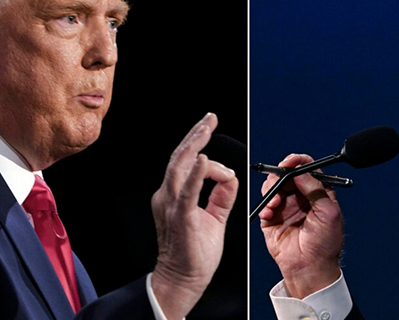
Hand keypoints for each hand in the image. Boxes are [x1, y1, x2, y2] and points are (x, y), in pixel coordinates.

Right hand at [150, 113, 238, 319]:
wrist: (182, 280)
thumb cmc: (194, 254)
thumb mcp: (213, 217)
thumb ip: (221, 196)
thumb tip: (231, 177)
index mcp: (174, 195)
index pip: (187, 164)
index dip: (201, 149)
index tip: (213, 139)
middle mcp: (168, 195)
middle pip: (180, 157)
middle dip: (196, 134)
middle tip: (210, 118)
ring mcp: (171, 204)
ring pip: (180, 166)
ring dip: (195, 144)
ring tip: (207, 127)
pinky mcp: (180, 216)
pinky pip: (187, 191)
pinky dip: (195, 174)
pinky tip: (204, 159)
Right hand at [259, 154, 343, 298]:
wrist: (310, 268)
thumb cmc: (325, 245)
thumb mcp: (329, 212)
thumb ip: (315, 189)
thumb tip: (301, 171)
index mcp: (318, 193)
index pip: (308, 169)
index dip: (298, 162)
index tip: (290, 162)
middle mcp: (301, 197)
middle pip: (287, 174)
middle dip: (281, 174)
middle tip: (279, 179)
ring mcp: (285, 206)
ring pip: (273, 185)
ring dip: (272, 189)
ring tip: (276, 202)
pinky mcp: (272, 218)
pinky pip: (264, 202)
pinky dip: (265, 204)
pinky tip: (270, 212)